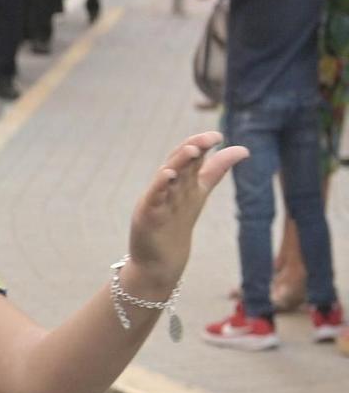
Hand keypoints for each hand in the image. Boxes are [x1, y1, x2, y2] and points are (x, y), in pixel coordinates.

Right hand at [126, 131, 246, 291]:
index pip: (190, 154)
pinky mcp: (148, 214)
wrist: (161, 256)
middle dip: (194, 148)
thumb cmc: (176, 219)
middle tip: (209, 139)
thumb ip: (217, 169)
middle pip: (181, 161)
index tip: (218, 136)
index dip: (202, 143)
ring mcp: (158, 198)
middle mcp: (169, 185)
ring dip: (180, 161)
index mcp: (181, 179)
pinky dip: (161, 185)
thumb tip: (244, 149)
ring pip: (169, 175)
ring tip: (193, 149)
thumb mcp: (198, 190)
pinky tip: (169, 174)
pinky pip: (155, 196)